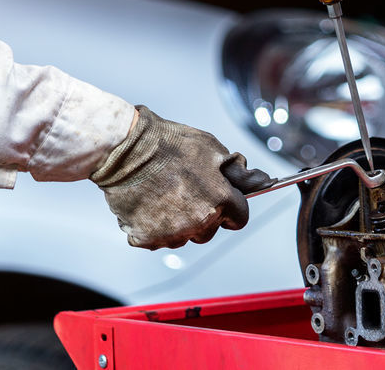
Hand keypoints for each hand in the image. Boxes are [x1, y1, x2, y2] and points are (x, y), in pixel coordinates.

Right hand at [90, 106, 271, 248]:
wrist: (125, 149)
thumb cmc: (168, 144)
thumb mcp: (211, 148)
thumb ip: (235, 169)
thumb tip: (259, 180)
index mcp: (219, 200)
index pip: (240, 218)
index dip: (233, 207)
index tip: (224, 200)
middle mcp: (199, 222)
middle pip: (211, 231)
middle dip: (205, 216)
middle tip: (187, 191)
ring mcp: (171, 233)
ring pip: (183, 237)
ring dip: (178, 223)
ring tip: (164, 194)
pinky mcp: (146, 238)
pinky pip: (156, 239)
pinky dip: (153, 226)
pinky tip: (148, 202)